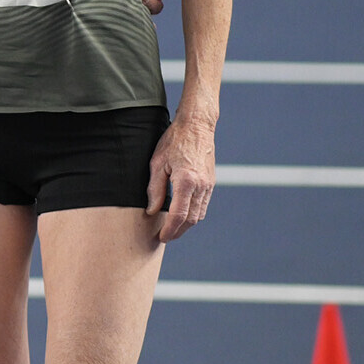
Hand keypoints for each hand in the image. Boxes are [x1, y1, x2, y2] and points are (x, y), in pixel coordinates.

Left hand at [145, 115, 214, 241]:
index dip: (170, 229)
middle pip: (191, 219)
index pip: (178, 215)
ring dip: (186, 225)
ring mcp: (208, 185)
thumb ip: (155, 189)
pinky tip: (183, 216)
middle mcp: (201, 186)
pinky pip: (203, 205)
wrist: (197, 126)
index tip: (162, 237)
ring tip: (172, 229)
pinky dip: (193, 215)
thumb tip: (152, 210)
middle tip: (165, 237)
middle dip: (178, 231)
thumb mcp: (157, 163)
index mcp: (186, 181)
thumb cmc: (174, 141)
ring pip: (200, 214)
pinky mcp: (211, 183)